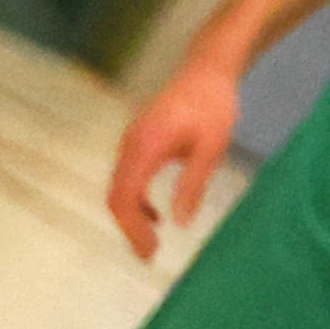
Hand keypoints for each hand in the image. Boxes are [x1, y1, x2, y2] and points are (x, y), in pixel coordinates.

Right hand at [107, 62, 238, 259]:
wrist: (206, 71)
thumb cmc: (213, 107)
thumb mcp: (211, 150)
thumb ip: (192, 185)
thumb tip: (178, 223)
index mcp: (145, 146)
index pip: (124, 197)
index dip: (131, 229)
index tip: (148, 253)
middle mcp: (130, 144)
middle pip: (116, 195)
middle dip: (129, 229)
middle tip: (149, 257)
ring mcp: (131, 141)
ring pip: (120, 186)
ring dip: (132, 216)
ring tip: (152, 243)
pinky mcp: (138, 140)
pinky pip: (128, 176)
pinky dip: (136, 200)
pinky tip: (155, 216)